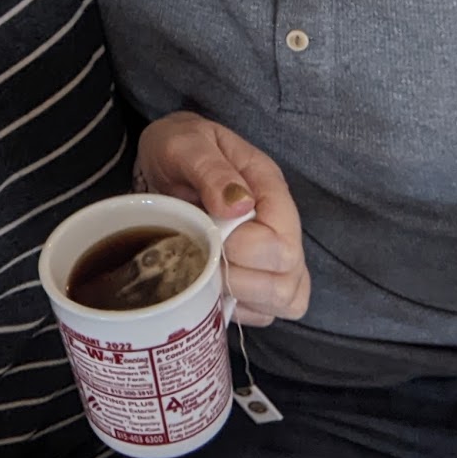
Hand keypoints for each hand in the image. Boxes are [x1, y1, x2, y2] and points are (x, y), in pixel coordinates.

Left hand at [134, 111, 309, 326]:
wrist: (166, 156)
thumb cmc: (178, 147)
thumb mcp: (187, 145)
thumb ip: (212, 171)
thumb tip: (238, 206)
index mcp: (270, 190)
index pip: (282, 245)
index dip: (245, 252)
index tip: (209, 237)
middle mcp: (280, 225)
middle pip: (290, 280)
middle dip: (242, 280)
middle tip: (205, 261)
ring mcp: (271, 254)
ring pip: (286, 300)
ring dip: (244, 298)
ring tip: (208, 277)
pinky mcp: (256, 275)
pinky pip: (265, 312)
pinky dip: (239, 309)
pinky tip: (211, 290)